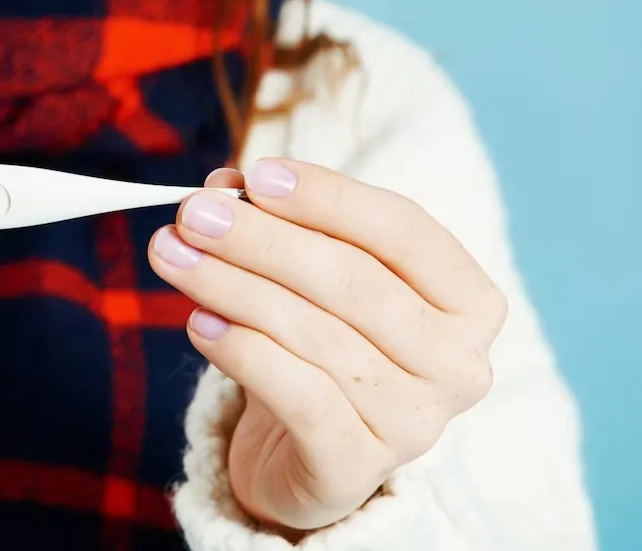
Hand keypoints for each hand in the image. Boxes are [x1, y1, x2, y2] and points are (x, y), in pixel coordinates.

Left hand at [148, 159, 507, 534]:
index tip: (257, 174)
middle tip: (193, 213)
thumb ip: (279, 224)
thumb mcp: (309, 275)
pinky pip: (297, 396)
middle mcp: (457, 364)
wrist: (304, 451)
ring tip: (173, 255)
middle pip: (353, 282)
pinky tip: (199, 322)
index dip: (329, 197)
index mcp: (468, 301)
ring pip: (315, 334)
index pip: (404, 229)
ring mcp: (415, 423)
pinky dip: (242, 351)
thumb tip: (225, 187)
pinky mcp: (357, 467)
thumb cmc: (321, 339)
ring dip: (232, 286)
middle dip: (262, 240)